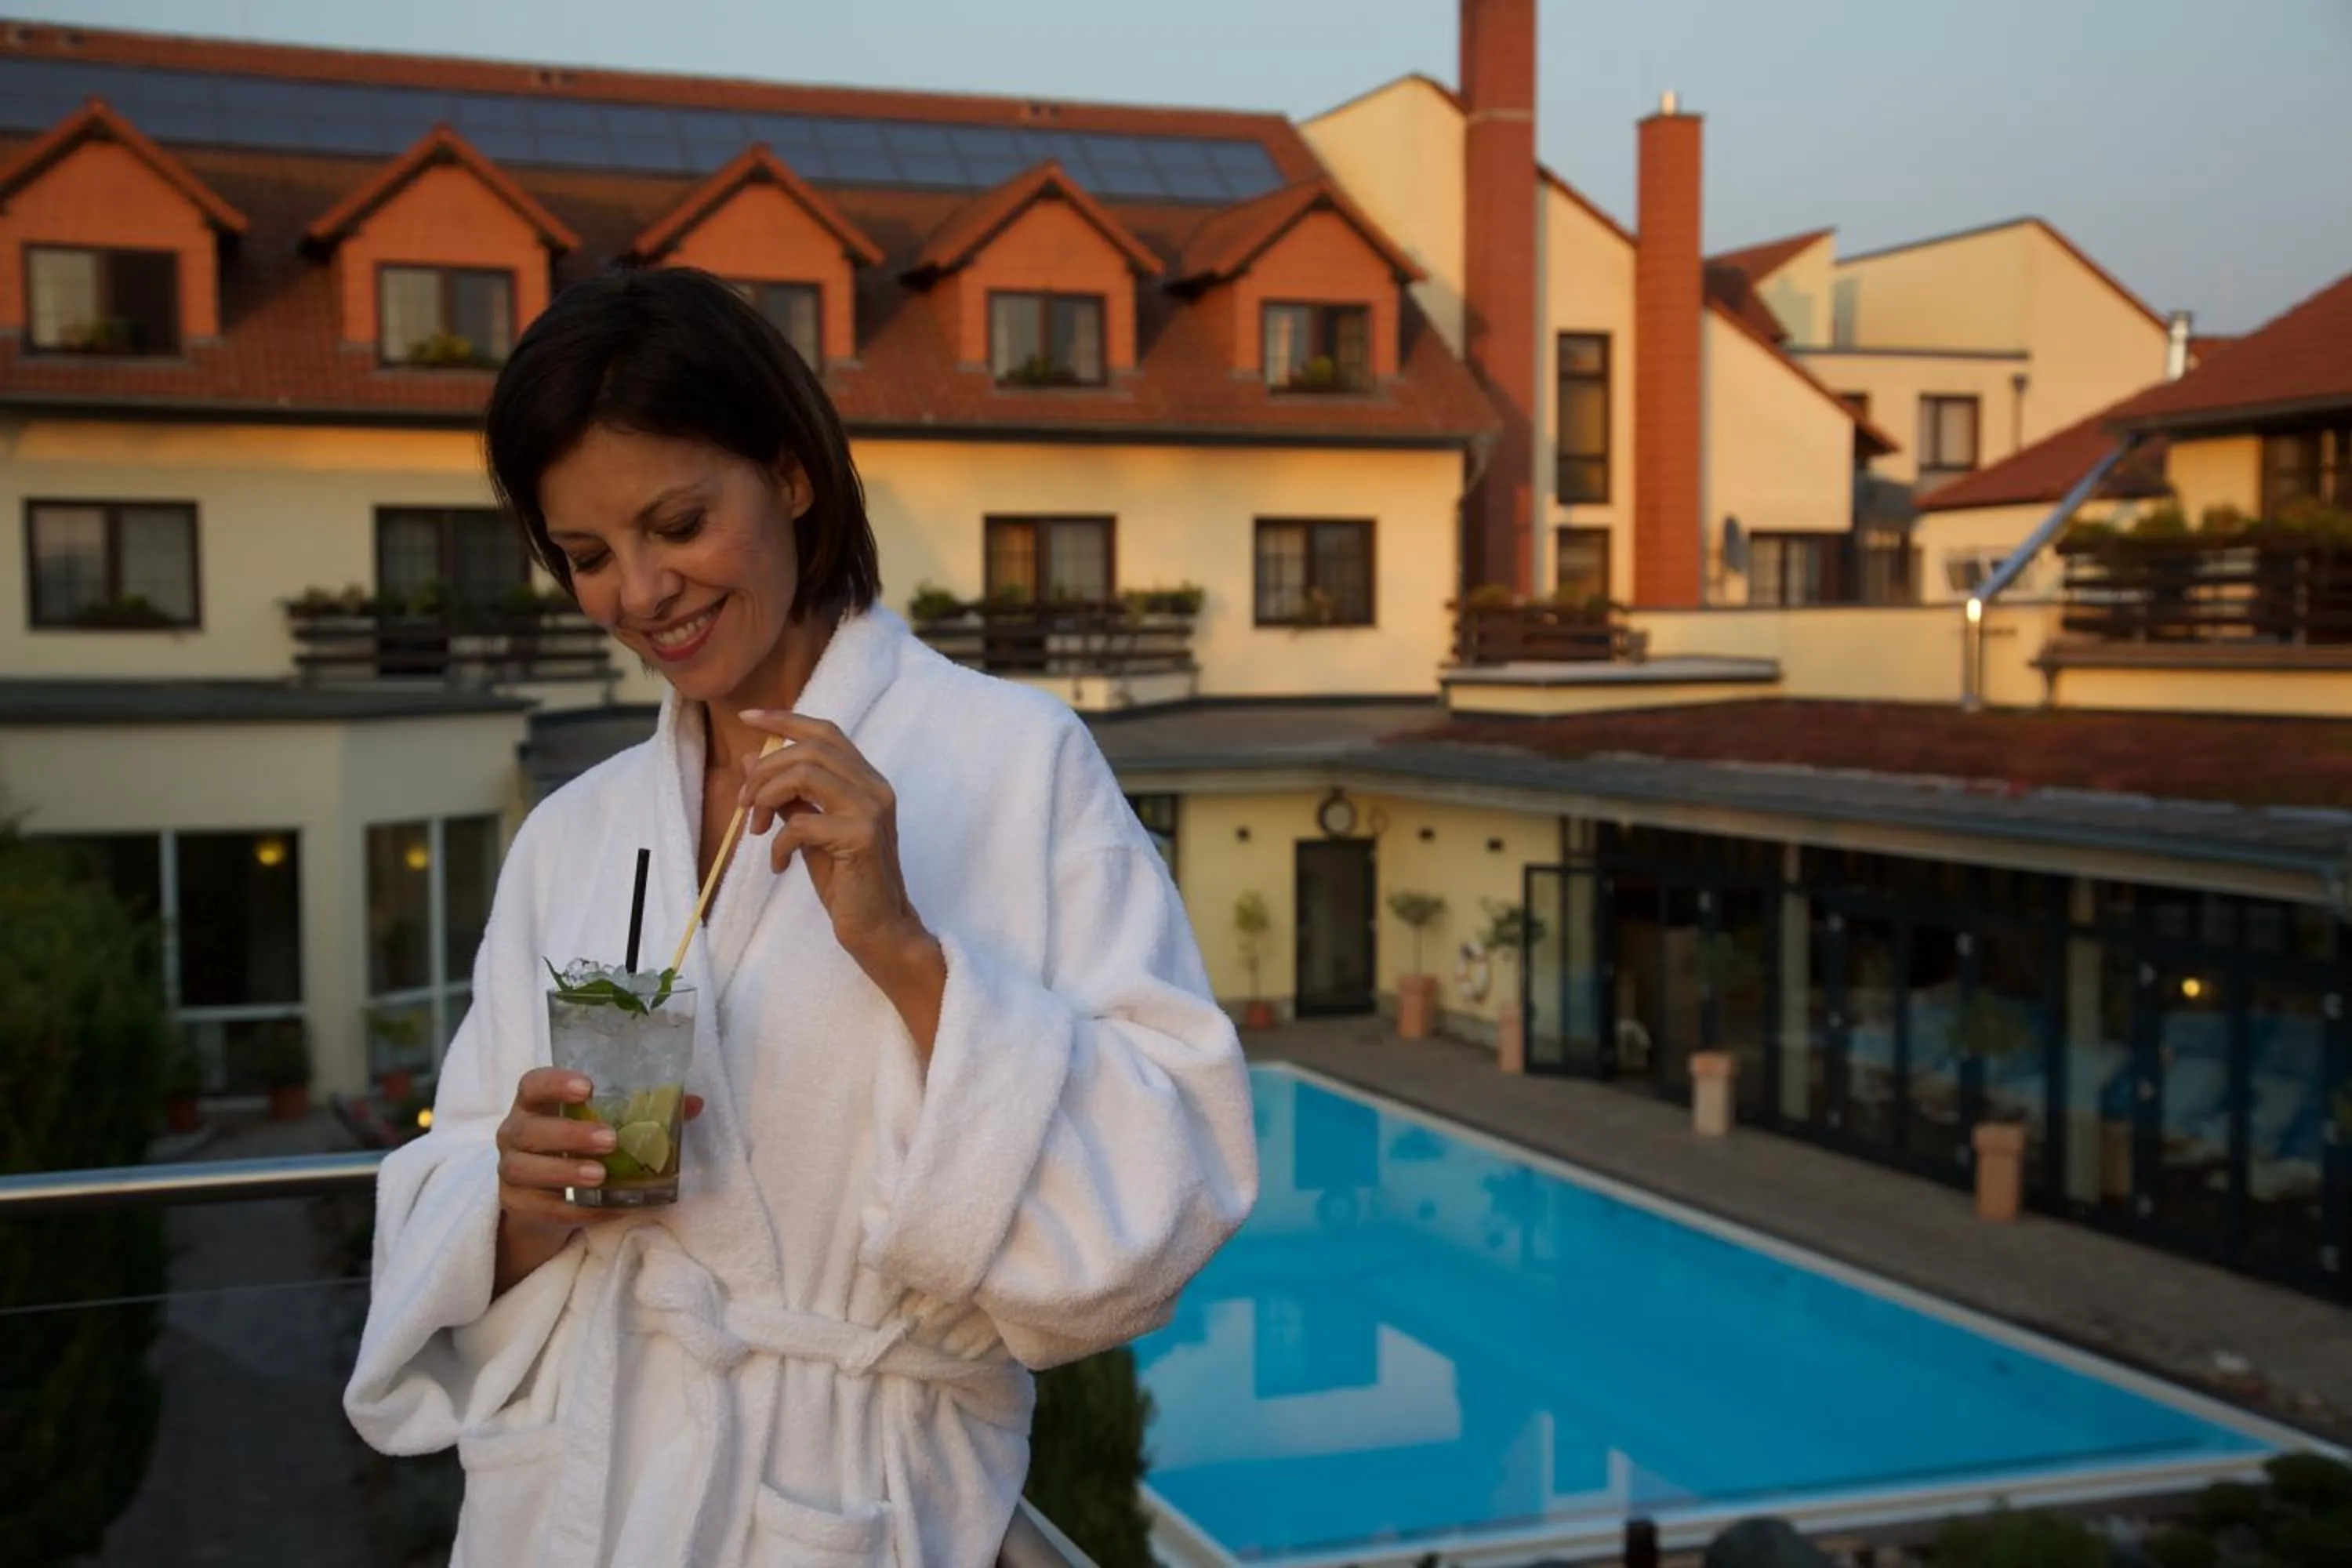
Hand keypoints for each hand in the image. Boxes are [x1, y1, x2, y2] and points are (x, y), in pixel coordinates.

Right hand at [494, 1067, 704, 1234]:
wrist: (544, 1199)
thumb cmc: (578, 1149)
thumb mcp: (603, 1125)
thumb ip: (644, 1112)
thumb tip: (693, 1103)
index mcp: (535, 1105)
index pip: (533, 1085)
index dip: (555, 1083)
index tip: (589, 1087)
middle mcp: (514, 1134)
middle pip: (529, 1130)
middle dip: (569, 1135)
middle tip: (610, 1140)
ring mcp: (511, 1171)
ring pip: (525, 1170)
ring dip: (565, 1172)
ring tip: (600, 1176)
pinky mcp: (518, 1205)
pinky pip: (544, 1208)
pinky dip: (576, 1211)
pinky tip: (606, 1209)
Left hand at [736, 710, 933, 971]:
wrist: (878, 927)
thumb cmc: (846, 880)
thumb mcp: (809, 831)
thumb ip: (788, 795)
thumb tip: (751, 760)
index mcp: (866, 780)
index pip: (826, 732)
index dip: (785, 719)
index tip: (748, 718)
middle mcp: (875, 787)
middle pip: (809, 750)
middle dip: (765, 771)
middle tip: (745, 805)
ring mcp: (871, 810)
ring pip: (805, 774)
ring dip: (767, 797)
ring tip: (756, 829)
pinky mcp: (861, 837)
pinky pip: (802, 824)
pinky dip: (778, 843)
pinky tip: (779, 865)